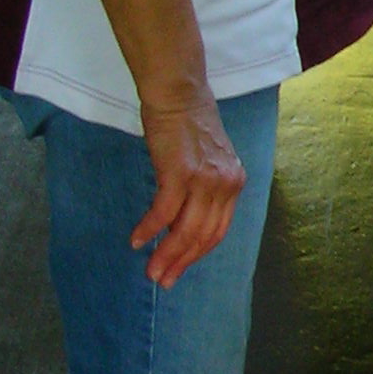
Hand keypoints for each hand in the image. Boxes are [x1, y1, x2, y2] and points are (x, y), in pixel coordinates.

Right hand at [133, 88, 245, 287]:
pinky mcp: (180, 173)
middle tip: (161, 279)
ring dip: (165, 254)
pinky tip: (137, 240)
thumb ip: (204, 189)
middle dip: (181, 262)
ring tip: (150, 270)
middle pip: (203, 236)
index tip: (178, 270)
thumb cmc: (188, 125)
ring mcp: (205, 179)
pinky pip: (164, 212)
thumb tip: (184, 222)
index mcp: (234, 183)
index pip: (218, 230)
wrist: (178, 94)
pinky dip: (150, 229)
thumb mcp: (208, 161)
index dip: (197, 254)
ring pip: (186, 230)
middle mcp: (226, 184)